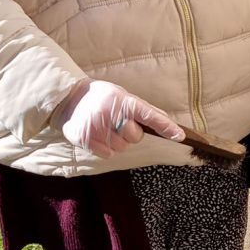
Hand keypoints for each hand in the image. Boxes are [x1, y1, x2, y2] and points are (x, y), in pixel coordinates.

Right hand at [57, 80, 185, 158]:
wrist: (69, 100)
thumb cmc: (101, 97)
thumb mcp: (122, 96)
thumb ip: (143, 109)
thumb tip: (165, 119)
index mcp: (122, 101)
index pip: (149, 115)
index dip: (166, 126)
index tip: (181, 136)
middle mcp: (110, 114)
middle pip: (135, 137)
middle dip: (130, 133)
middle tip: (117, 122)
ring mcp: (97, 128)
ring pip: (122, 147)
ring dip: (117, 140)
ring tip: (104, 127)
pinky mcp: (87, 141)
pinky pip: (108, 153)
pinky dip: (105, 147)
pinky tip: (97, 134)